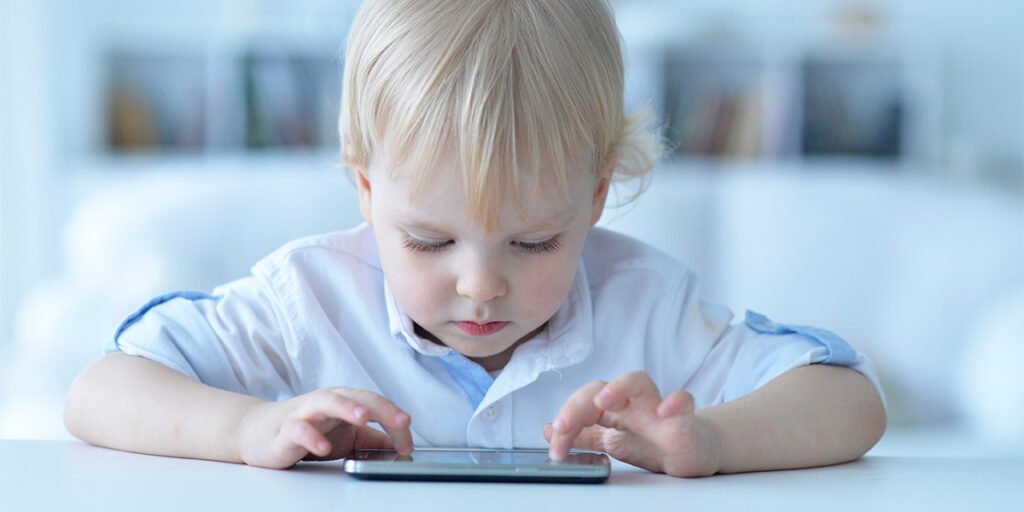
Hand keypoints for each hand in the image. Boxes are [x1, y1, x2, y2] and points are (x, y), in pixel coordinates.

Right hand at [236, 387, 412, 468]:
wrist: (261, 432)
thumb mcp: (347, 435)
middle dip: (382, 408)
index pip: (376, 404)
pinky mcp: (285, 431)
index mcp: (346, 401)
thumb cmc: (309, 429)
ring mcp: (305, 413)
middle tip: (402, 421)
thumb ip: (372, 440)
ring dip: (347, 408)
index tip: (408, 443)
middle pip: (358, 397)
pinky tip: (323, 447)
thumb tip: (400, 449)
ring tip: (363, 418)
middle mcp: (328, 402)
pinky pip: (298, 430)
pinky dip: (311, 437)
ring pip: (327, 403)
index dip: (395, 420)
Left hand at [544, 371, 720, 476]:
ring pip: (639, 381)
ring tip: (603, 400)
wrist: (693, 449)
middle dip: (579, 404)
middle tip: (563, 424)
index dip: (565, 419)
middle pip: (602, 387)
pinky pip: (684, 401)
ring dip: (619, 386)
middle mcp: (632, 402)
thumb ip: (583, 436)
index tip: (554, 443)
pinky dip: (675, 402)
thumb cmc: (653, 440)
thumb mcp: (612, 441)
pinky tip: (664, 409)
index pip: (582, 403)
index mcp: (614, 408)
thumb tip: (548, 429)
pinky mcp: (684, 419)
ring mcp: (657, 407)